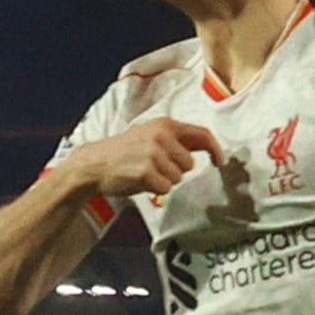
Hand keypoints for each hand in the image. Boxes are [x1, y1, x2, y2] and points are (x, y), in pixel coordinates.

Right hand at [57, 119, 222, 199]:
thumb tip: (206, 146)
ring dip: (164, 180)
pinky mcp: (146, 171)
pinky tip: (140, 180)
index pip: (201, 134)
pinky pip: (165, 188)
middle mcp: (161, 136)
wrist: (94, 163)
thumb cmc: (124, 151)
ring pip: (177, 178)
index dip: (215, 149)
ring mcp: (153, 153)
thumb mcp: (150, 135)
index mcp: (165, 125)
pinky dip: (155, 190)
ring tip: (144, 172)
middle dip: (175, 170)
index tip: (220, 161)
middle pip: (189, 164)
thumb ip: (176, 139)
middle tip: (154, 166)